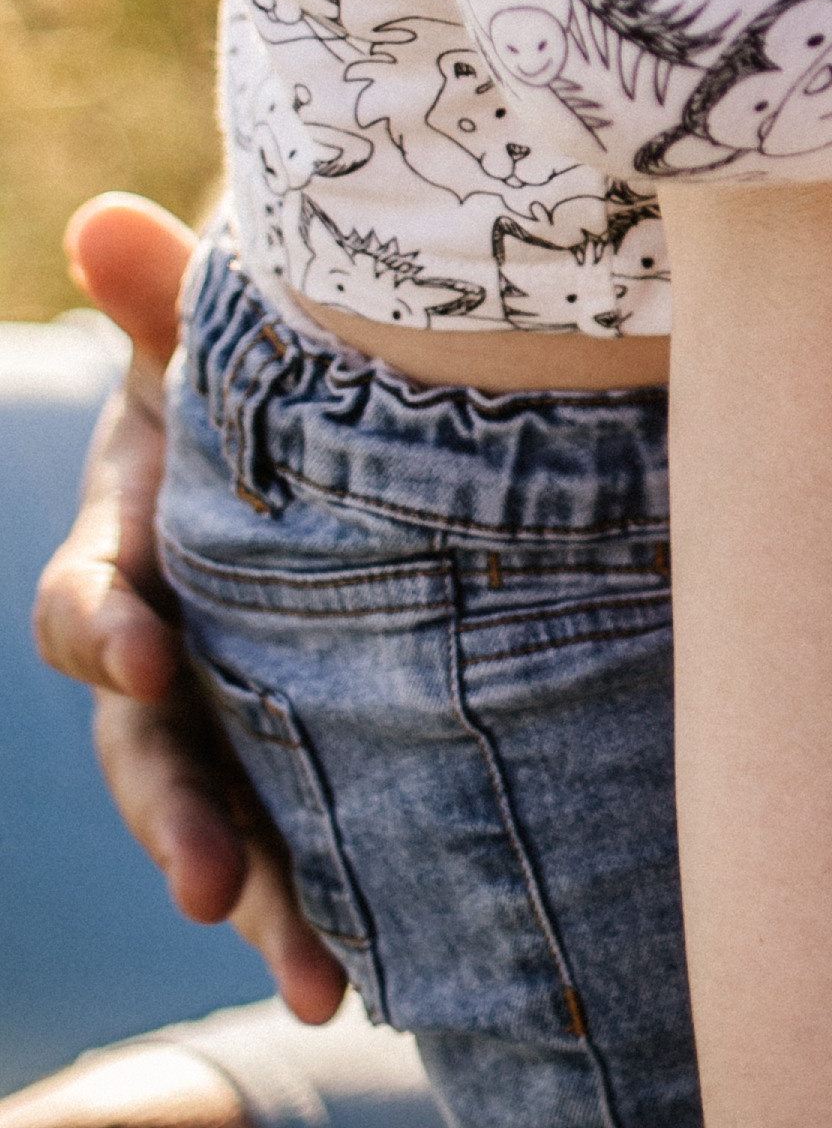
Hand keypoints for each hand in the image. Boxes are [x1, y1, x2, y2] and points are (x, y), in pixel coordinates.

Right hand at [30, 195, 347, 1024]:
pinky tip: (375, 978)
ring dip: (264, 900)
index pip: (88, 604)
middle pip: (149, 752)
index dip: (105, 627)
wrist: (339, 401)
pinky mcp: (298, 749)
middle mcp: (162, 648)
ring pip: (221, 820)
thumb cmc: (259, 362)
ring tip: (321, 978)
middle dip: (179, 818)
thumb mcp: (214, 330)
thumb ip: (162, 295)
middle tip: (213, 886)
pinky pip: (303, 836)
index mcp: (124, 547)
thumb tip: (102, 220)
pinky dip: (327, 904)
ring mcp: (226, 711)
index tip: (142, 651)